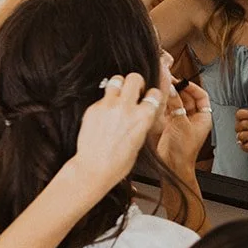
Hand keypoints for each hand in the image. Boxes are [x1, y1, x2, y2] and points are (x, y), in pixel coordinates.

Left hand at [64, 73, 162, 204]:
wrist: (94, 168)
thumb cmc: (117, 162)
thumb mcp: (139, 142)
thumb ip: (141, 122)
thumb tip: (143, 112)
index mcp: (142, 117)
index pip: (154, 94)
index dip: (152, 96)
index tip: (148, 98)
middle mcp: (126, 108)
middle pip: (134, 78)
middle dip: (136, 83)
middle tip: (134, 91)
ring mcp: (108, 106)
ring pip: (116, 81)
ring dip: (119, 87)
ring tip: (118, 97)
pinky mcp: (93, 108)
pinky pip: (102, 98)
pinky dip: (105, 103)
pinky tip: (104, 115)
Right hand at [156, 80, 212, 172]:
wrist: (173, 166)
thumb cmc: (183, 151)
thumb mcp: (181, 123)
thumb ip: (175, 104)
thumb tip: (171, 88)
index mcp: (203, 118)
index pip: (201, 96)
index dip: (192, 87)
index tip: (182, 82)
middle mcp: (193, 118)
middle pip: (188, 97)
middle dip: (179, 89)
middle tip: (168, 82)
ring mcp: (182, 121)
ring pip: (177, 102)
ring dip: (170, 95)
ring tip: (162, 88)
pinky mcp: (170, 124)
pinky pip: (168, 109)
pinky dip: (164, 103)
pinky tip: (158, 98)